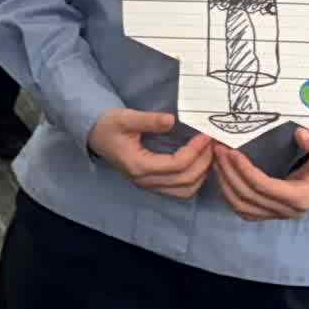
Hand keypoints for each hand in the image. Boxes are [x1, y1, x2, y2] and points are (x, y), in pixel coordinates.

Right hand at [89, 108, 212, 198]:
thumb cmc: (108, 125)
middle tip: (213, 143)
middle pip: (185, 181)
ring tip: (208, 154)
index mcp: (139, 165)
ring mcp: (149, 185)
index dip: (196, 151)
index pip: (177, 164)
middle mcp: (145, 180)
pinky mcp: (153, 184)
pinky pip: (180, 190)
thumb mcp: (125, 118)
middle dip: (204, 162)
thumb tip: (172, 120)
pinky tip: (198, 163)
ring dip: (201, 174)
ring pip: (185, 190)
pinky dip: (194, 180)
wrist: (95, 136)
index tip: (206, 135)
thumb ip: (148, 120)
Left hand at [213, 128, 308, 220]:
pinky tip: (223, 173)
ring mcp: (277, 215)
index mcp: (302, 197)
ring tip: (216, 158)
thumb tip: (301, 134)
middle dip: (229, 173)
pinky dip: (229, 193)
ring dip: (225, 182)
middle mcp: (287, 211)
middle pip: (248, 197)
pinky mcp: (269, 213)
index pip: (265, 187)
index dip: (245, 171)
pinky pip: (243, 209)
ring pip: (241, 205)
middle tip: (218, 149)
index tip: (232, 151)